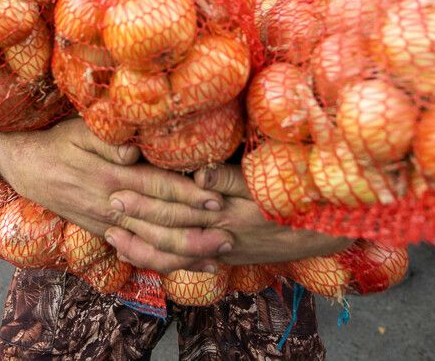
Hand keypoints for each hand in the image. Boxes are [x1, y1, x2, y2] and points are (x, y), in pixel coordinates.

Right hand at [0, 117, 222, 242]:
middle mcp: (112, 204)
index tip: (216, 199)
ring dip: (186, 252)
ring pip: (152, 244)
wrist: (25, 167)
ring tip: (218, 256)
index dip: (188, 194)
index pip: (157, 187)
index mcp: (111, 176)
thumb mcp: (78, 131)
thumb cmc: (57, 142)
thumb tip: (132, 151)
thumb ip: (107, 140)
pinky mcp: (104, 234)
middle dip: (197, 228)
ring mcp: (108, 224)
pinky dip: (164, 261)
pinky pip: (138, 253)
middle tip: (230, 233)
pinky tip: (189, 266)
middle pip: (161, 220)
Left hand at [105, 164, 350, 273]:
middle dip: (135, 221)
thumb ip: (230, 176)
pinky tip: (148, 256)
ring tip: (116, 239)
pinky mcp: (228, 255)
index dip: (144, 198)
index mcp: (224, 211)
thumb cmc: (298, 196)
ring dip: (143, 246)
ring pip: (175, 253)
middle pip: (167, 230)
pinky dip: (166, 260)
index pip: (174, 205)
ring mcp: (222, 249)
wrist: (327, 229)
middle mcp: (219, 234)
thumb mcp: (266, 181)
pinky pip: (190, 263)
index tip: (117, 187)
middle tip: (107, 210)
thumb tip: (197, 172)